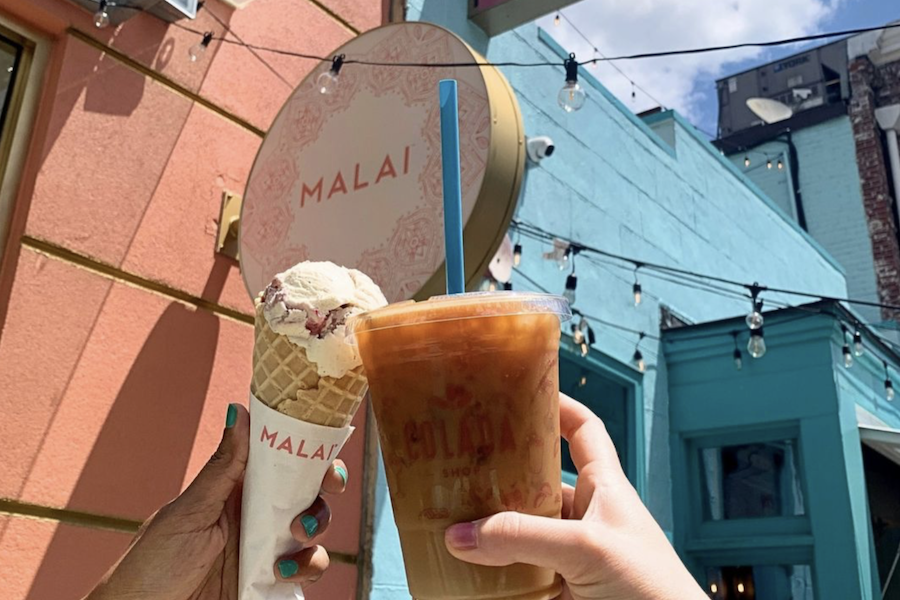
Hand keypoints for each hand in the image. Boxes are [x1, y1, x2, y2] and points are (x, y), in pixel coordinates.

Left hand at [85, 403, 347, 599]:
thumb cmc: (151, 564)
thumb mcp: (188, 512)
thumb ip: (222, 467)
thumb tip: (239, 409)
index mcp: (238, 488)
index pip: (284, 460)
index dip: (312, 453)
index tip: (326, 455)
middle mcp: (258, 515)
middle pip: (310, 491)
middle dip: (325, 490)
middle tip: (318, 499)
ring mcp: (267, 549)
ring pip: (316, 530)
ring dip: (317, 529)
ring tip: (292, 543)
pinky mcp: (271, 582)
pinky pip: (308, 570)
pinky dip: (308, 568)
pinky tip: (282, 573)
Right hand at [444, 394, 705, 599]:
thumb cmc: (653, 590)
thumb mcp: (587, 549)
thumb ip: (524, 537)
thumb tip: (459, 535)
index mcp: (604, 488)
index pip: (582, 431)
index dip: (555, 406)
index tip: (519, 389)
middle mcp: (585, 518)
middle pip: (536, 482)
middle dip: (499, 473)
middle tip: (456, 462)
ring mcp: (571, 557)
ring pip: (520, 532)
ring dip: (488, 529)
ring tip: (445, 518)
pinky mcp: (559, 592)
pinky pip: (517, 576)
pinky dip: (490, 574)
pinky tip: (461, 571)